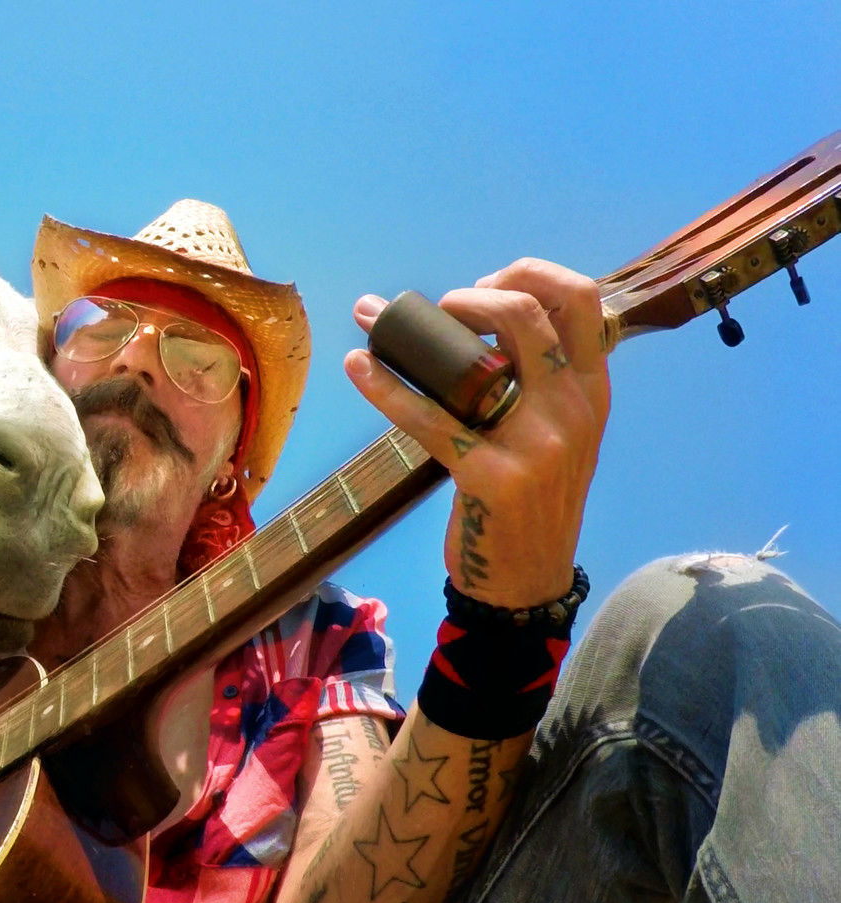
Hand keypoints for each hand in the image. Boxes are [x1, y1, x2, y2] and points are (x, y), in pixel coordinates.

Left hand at [346, 259, 610, 607]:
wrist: (526, 581)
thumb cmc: (531, 498)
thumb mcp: (555, 433)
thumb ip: (534, 380)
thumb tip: (471, 320)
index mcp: (592, 391)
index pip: (580, 298)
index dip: (527, 274)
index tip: (484, 286)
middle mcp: (573, 411)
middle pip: (526, 313)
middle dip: (472, 295)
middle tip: (439, 310)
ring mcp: (536, 445)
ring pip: (473, 361)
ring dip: (417, 333)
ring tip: (382, 326)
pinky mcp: (491, 477)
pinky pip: (429, 420)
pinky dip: (386, 387)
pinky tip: (358, 367)